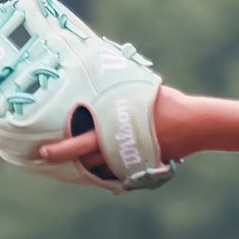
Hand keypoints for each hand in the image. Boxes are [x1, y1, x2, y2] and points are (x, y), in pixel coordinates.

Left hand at [40, 87, 185, 169]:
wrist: (194, 124)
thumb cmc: (168, 103)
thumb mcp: (141, 89)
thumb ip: (122, 88)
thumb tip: (108, 67)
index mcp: (115, 128)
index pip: (81, 141)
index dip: (61, 147)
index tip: (43, 150)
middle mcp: (118, 147)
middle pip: (85, 158)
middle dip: (64, 157)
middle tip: (45, 156)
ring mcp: (129, 159)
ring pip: (100, 167)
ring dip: (86, 164)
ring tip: (72, 159)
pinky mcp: (140, 167)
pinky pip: (117, 171)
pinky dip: (107, 168)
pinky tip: (100, 163)